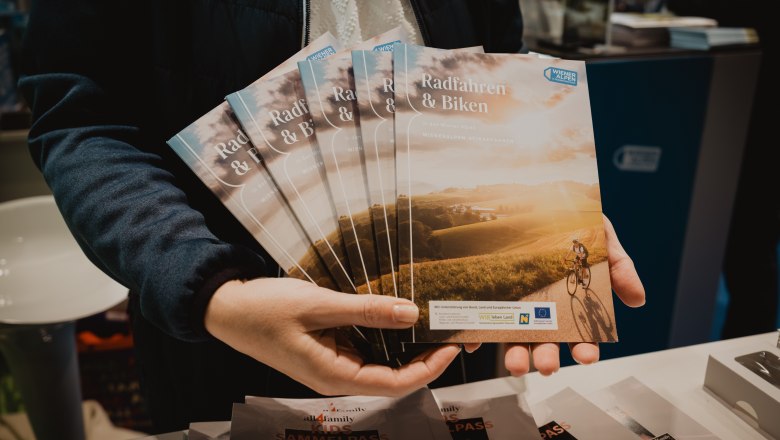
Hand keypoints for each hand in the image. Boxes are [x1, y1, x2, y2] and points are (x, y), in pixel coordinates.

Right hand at [204, 277, 460, 395]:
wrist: (226, 308)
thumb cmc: (265, 309)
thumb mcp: (317, 305)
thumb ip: (365, 310)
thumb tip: (411, 313)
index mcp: (333, 375)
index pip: (393, 384)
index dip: (427, 369)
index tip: (450, 348)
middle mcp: (336, 376)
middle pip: (392, 377)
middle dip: (423, 358)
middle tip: (448, 331)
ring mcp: (332, 364)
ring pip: (380, 362)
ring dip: (406, 347)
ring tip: (431, 323)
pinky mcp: (328, 351)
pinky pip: (364, 348)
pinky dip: (385, 336)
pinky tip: (397, 317)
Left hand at [475, 214, 645, 375]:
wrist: (538, 199)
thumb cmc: (574, 223)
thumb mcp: (603, 240)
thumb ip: (619, 268)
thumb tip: (638, 299)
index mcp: (571, 305)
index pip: (580, 335)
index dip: (585, 348)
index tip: (586, 356)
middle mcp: (541, 310)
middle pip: (545, 342)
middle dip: (547, 357)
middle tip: (547, 366)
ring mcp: (513, 303)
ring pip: (513, 337)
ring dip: (515, 354)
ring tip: (517, 364)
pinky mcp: (488, 293)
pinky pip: (480, 317)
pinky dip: (476, 333)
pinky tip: (475, 342)